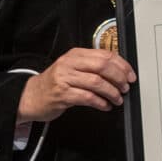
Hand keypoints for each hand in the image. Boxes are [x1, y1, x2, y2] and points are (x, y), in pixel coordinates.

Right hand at [16, 48, 136, 123]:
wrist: (30, 96)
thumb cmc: (56, 83)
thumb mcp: (73, 68)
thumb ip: (92, 66)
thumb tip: (120, 72)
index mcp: (76, 54)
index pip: (105, 55)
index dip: (122, 65)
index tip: (130, 75)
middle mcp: (70, 64)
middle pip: (102, 66)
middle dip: (119, 78)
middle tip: (125, 87)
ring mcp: (65, 79)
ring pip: (96, 82)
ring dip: (111, 92)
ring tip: (117, 99)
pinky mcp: (62, 95)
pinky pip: (87, 97)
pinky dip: (100, 102)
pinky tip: (105, 106)